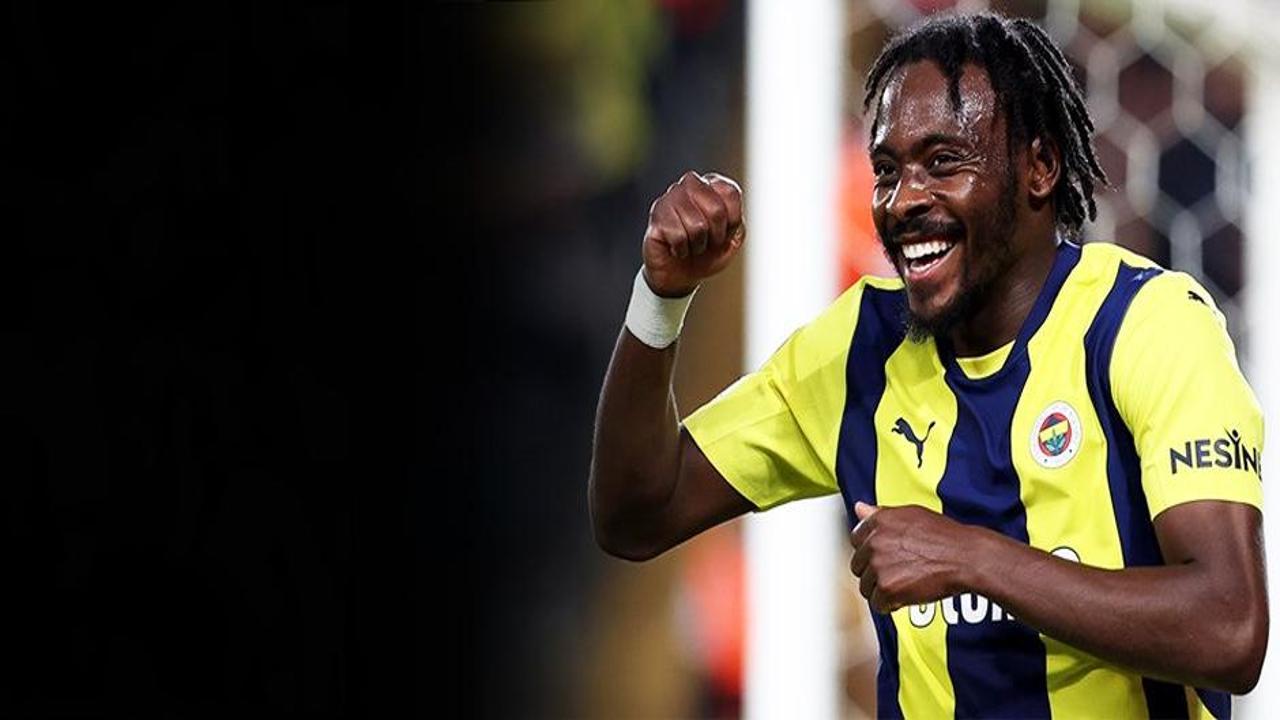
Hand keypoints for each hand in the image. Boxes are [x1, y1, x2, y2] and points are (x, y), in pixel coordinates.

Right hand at [642, 170, 744, 297]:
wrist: (680, 275)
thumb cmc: (707, 253)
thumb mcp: (732, 240)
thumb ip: (736, 220)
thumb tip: (720, 210)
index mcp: (711, 185)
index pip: (730, 193)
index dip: (732, 221)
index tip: (724, 232)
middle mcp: (689, 186)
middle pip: (716, 209)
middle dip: (716, 235)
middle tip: (708, 242)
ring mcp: (670, 199)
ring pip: (697, 225)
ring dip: (698, 245)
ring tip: (691, 245)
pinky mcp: (656, 216)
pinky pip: (678, 236)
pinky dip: (682, 250)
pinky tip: (677, 248)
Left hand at [849, 501, 976, 612]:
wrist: (965, 558)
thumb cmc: (945, 537)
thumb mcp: (911, 515)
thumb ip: (881, 514)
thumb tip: (860, 508)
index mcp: (879, 522)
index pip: (856, 540)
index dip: (870, 552)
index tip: (881, 557)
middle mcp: (874, 541)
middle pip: (858, 566)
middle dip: (874, 572)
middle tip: (897, 573)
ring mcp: (879, 565)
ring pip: (866, 587)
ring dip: (882, 590)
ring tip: (904, 584)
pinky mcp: (887, 588)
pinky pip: (877, 604)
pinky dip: (890, 605)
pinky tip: (905, 596)